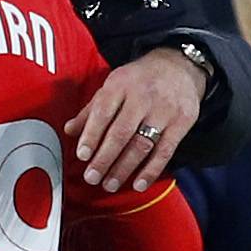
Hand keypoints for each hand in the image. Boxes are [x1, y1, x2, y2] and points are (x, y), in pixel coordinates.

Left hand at [64, 46, 203, 193]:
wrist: (179, 66)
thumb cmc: (139, 79)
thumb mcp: (113, 85)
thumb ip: (91, 109)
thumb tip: (69, 130)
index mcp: (120, 84)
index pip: (103, 112)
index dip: (91, 135)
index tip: (82, 155)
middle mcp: (142, 97)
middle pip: (121, 133)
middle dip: (104, 158)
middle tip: (92, 177)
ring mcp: (164, 111)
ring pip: (141, 145)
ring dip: (124, 168)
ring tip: (110, 184)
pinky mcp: (181, 123)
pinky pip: (165, 151)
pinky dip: (151, 170)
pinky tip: (138, 184)